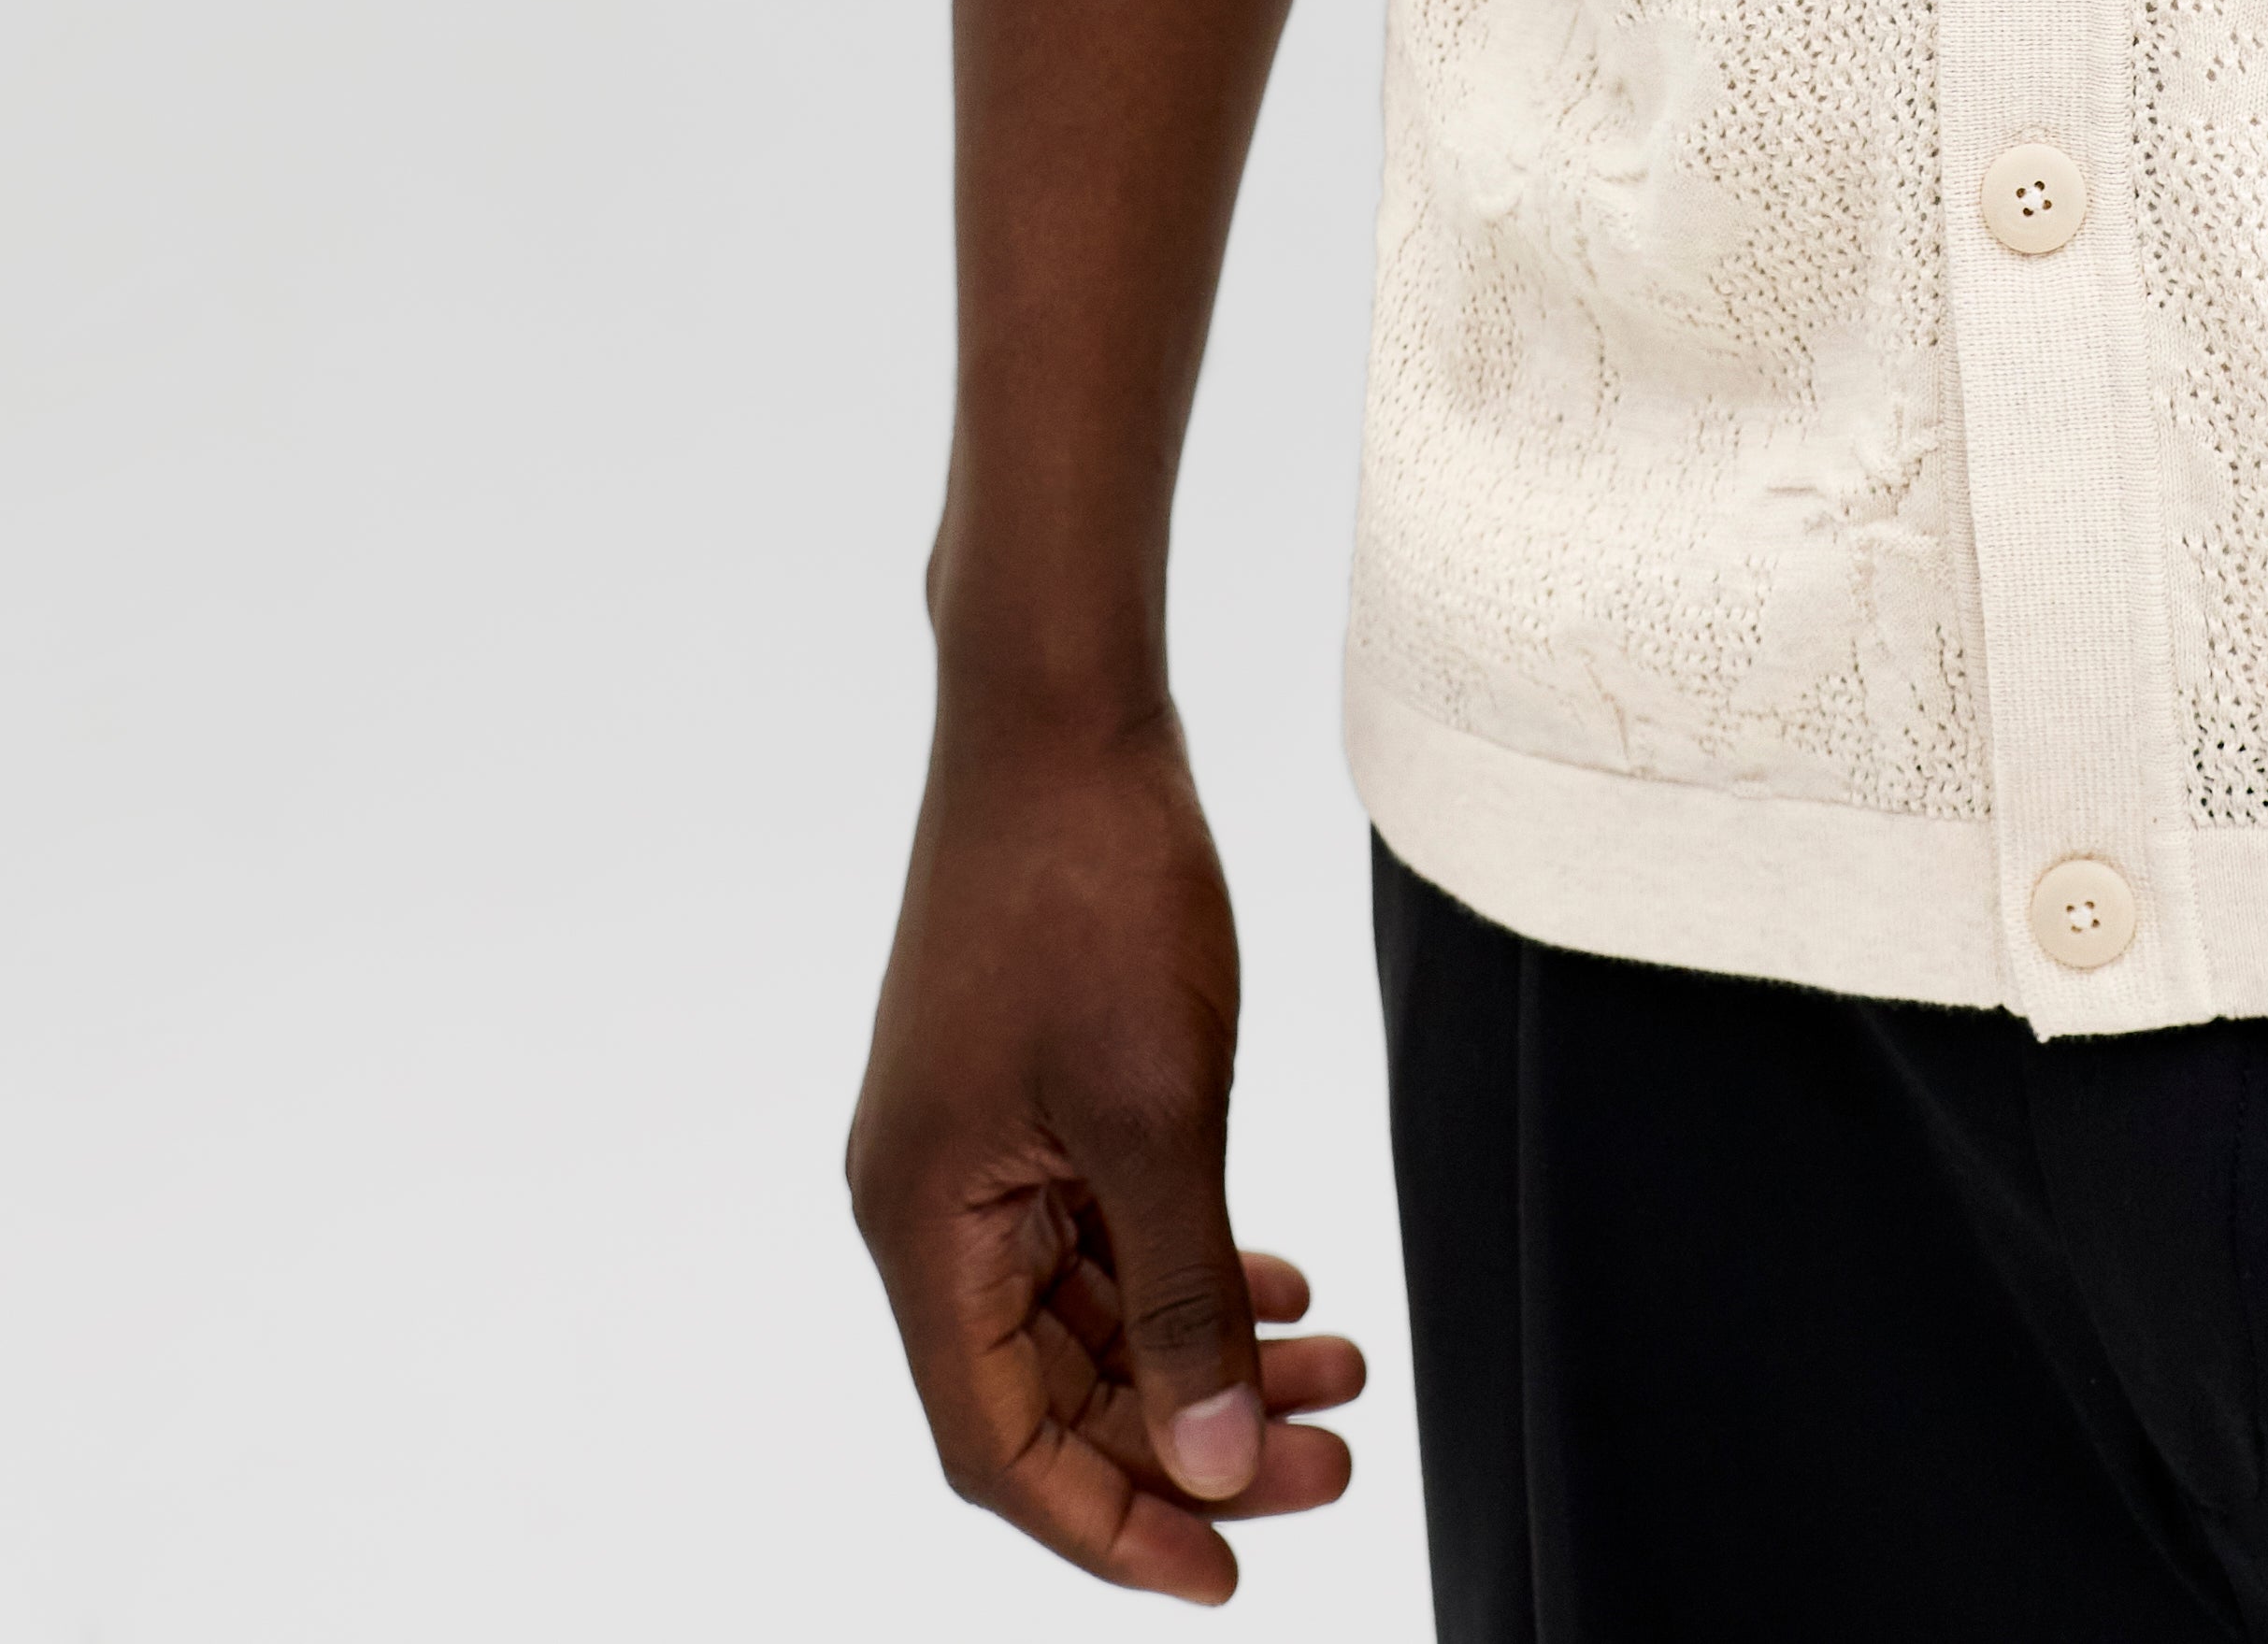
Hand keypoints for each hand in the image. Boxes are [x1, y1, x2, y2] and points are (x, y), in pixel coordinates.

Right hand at [847, 695, 1366, 1600]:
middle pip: (1053, 1392)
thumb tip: (1217, 1465)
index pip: (1003, 1448)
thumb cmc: (1092, 889)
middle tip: (1338, 1465)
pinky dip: (1186, 1270)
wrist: (1063, 710)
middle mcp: (929, 1203)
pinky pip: (1095, 1229)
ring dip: (1207, 1356)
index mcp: (924, 1227)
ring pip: (1088, 1312)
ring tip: (1343, 1377)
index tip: (1230, 1576)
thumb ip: (1184, 1302)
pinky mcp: (1019, 1095)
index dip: (1112, 1529)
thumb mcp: (1159, 1113)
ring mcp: (972, 1146)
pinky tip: (1284, 1280)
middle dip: (1192, 1442)